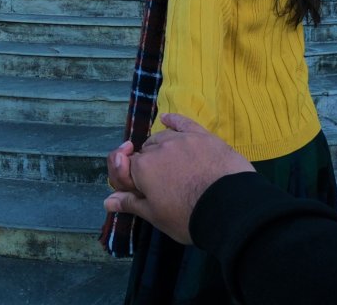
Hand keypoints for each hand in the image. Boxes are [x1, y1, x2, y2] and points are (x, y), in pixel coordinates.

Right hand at [103, 113, 253, 243]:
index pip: (124, 168)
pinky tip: (168, 119)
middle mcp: (158, 148)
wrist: (228, 207)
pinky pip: (182, 122)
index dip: (128, 182)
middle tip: (161, 187)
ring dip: (159, 149)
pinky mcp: (202, 135)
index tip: (137, 192)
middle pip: (144, 154)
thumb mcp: (156, 215)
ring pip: (161, 138)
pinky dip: (173, 120)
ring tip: (171, 167)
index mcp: (142, 168)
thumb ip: (131, 203)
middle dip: (147, 168)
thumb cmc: (187, 216)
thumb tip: (107, 201)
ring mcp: (181, 138)